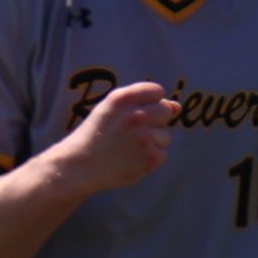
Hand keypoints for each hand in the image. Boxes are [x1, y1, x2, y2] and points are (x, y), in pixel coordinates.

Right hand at [56, 81, 178, 193]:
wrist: (79, 166)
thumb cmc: (97, 135)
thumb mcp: (111, 109)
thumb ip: (142, 102)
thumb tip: (177, 106)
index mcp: (123, 98)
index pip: (157, 91)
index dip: (149, 103)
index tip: (136, 114)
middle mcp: (136, 115)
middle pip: (166, 111)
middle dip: (155, 121)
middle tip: (132, 133)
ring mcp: (145, 137)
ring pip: (165, 135)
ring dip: (152, 142)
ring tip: (128, 148)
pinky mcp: (151, 158)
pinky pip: (162, 154)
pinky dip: (150, 158)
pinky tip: (131, 159)